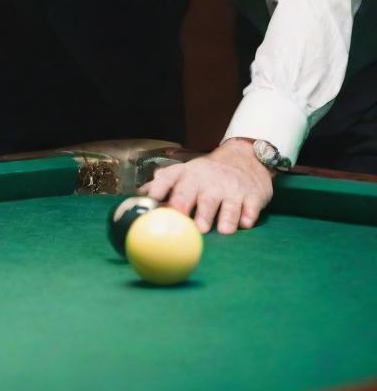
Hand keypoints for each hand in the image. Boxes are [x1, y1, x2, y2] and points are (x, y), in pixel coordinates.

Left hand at [139, 138, 274, 234]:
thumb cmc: (206, 174)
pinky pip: (250, 208)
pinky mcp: (252, 197)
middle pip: (196, 194)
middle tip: (188, 225)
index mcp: (186, 174)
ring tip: (220, 231)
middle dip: (190, 208)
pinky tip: (244, 224)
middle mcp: (206, 180)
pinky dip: (247, 216)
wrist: (244, 159)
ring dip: (222, 217)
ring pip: (225, 204)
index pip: (168, 179)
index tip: (152, 200)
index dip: (159, 189)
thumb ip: (162, 185)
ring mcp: (230, 188)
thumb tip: (138, 197)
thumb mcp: (184, 173)